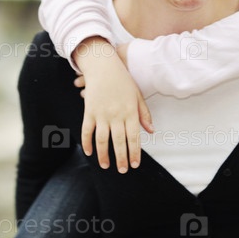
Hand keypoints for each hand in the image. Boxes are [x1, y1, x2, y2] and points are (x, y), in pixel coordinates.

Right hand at [73, 37, 153, 172]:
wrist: (104, 66)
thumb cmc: (123, 81)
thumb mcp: (137, 95)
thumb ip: (144, 114)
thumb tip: (151, 131)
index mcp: (130, 112)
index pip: (133, 137)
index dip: (134, 152)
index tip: (135, 164)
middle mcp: (116, 115)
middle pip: (119, 141)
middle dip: (121, 158)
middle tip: (123, 170)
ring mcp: (101, 114)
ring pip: (102, 140)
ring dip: (104, 155)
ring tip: (106, 166)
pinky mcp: (89, 111)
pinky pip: (87, 131)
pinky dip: (87, 143)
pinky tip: (90, 152)